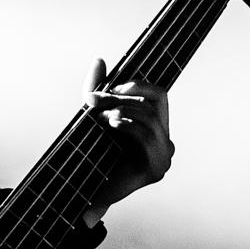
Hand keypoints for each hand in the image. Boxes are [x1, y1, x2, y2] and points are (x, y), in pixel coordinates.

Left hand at [80, 57, 172, 225]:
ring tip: (99, 115)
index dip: (136, 85)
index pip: (159, 94)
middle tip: (93, 100)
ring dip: (121, 110)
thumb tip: (99, 59)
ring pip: (149, 118)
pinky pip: (147, 136)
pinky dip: (127, 125)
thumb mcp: (94, 115)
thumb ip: (97, 88)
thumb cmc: (91, 152)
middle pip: (154, 102)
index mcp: (156, 127)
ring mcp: (164, 156)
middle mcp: (165, 141)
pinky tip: (111, 123)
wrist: (84, 189)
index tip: (110, 87)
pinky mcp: (156, 170)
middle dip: (122, 96)